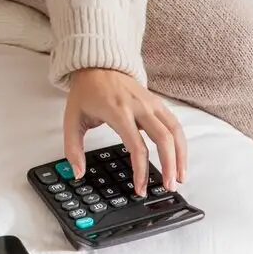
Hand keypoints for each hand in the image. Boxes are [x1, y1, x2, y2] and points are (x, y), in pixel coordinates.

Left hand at [64, 68, 187, 195]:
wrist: (96, 65)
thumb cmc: (85, 92)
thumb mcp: (72, 118)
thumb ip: (73, 147)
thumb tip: (77, 173)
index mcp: (118, 112)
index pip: (137, 146)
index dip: (141, 170)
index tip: (140, 188)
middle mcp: (139, 107)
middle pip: (164, 139)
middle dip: (170, 165)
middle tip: (169, 187)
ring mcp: (151, 103)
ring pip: (175, 131)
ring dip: (181, 155)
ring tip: (180, 177)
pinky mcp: (157, 102)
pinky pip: (174, 124)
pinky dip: (180, 142)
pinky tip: (178, 158)